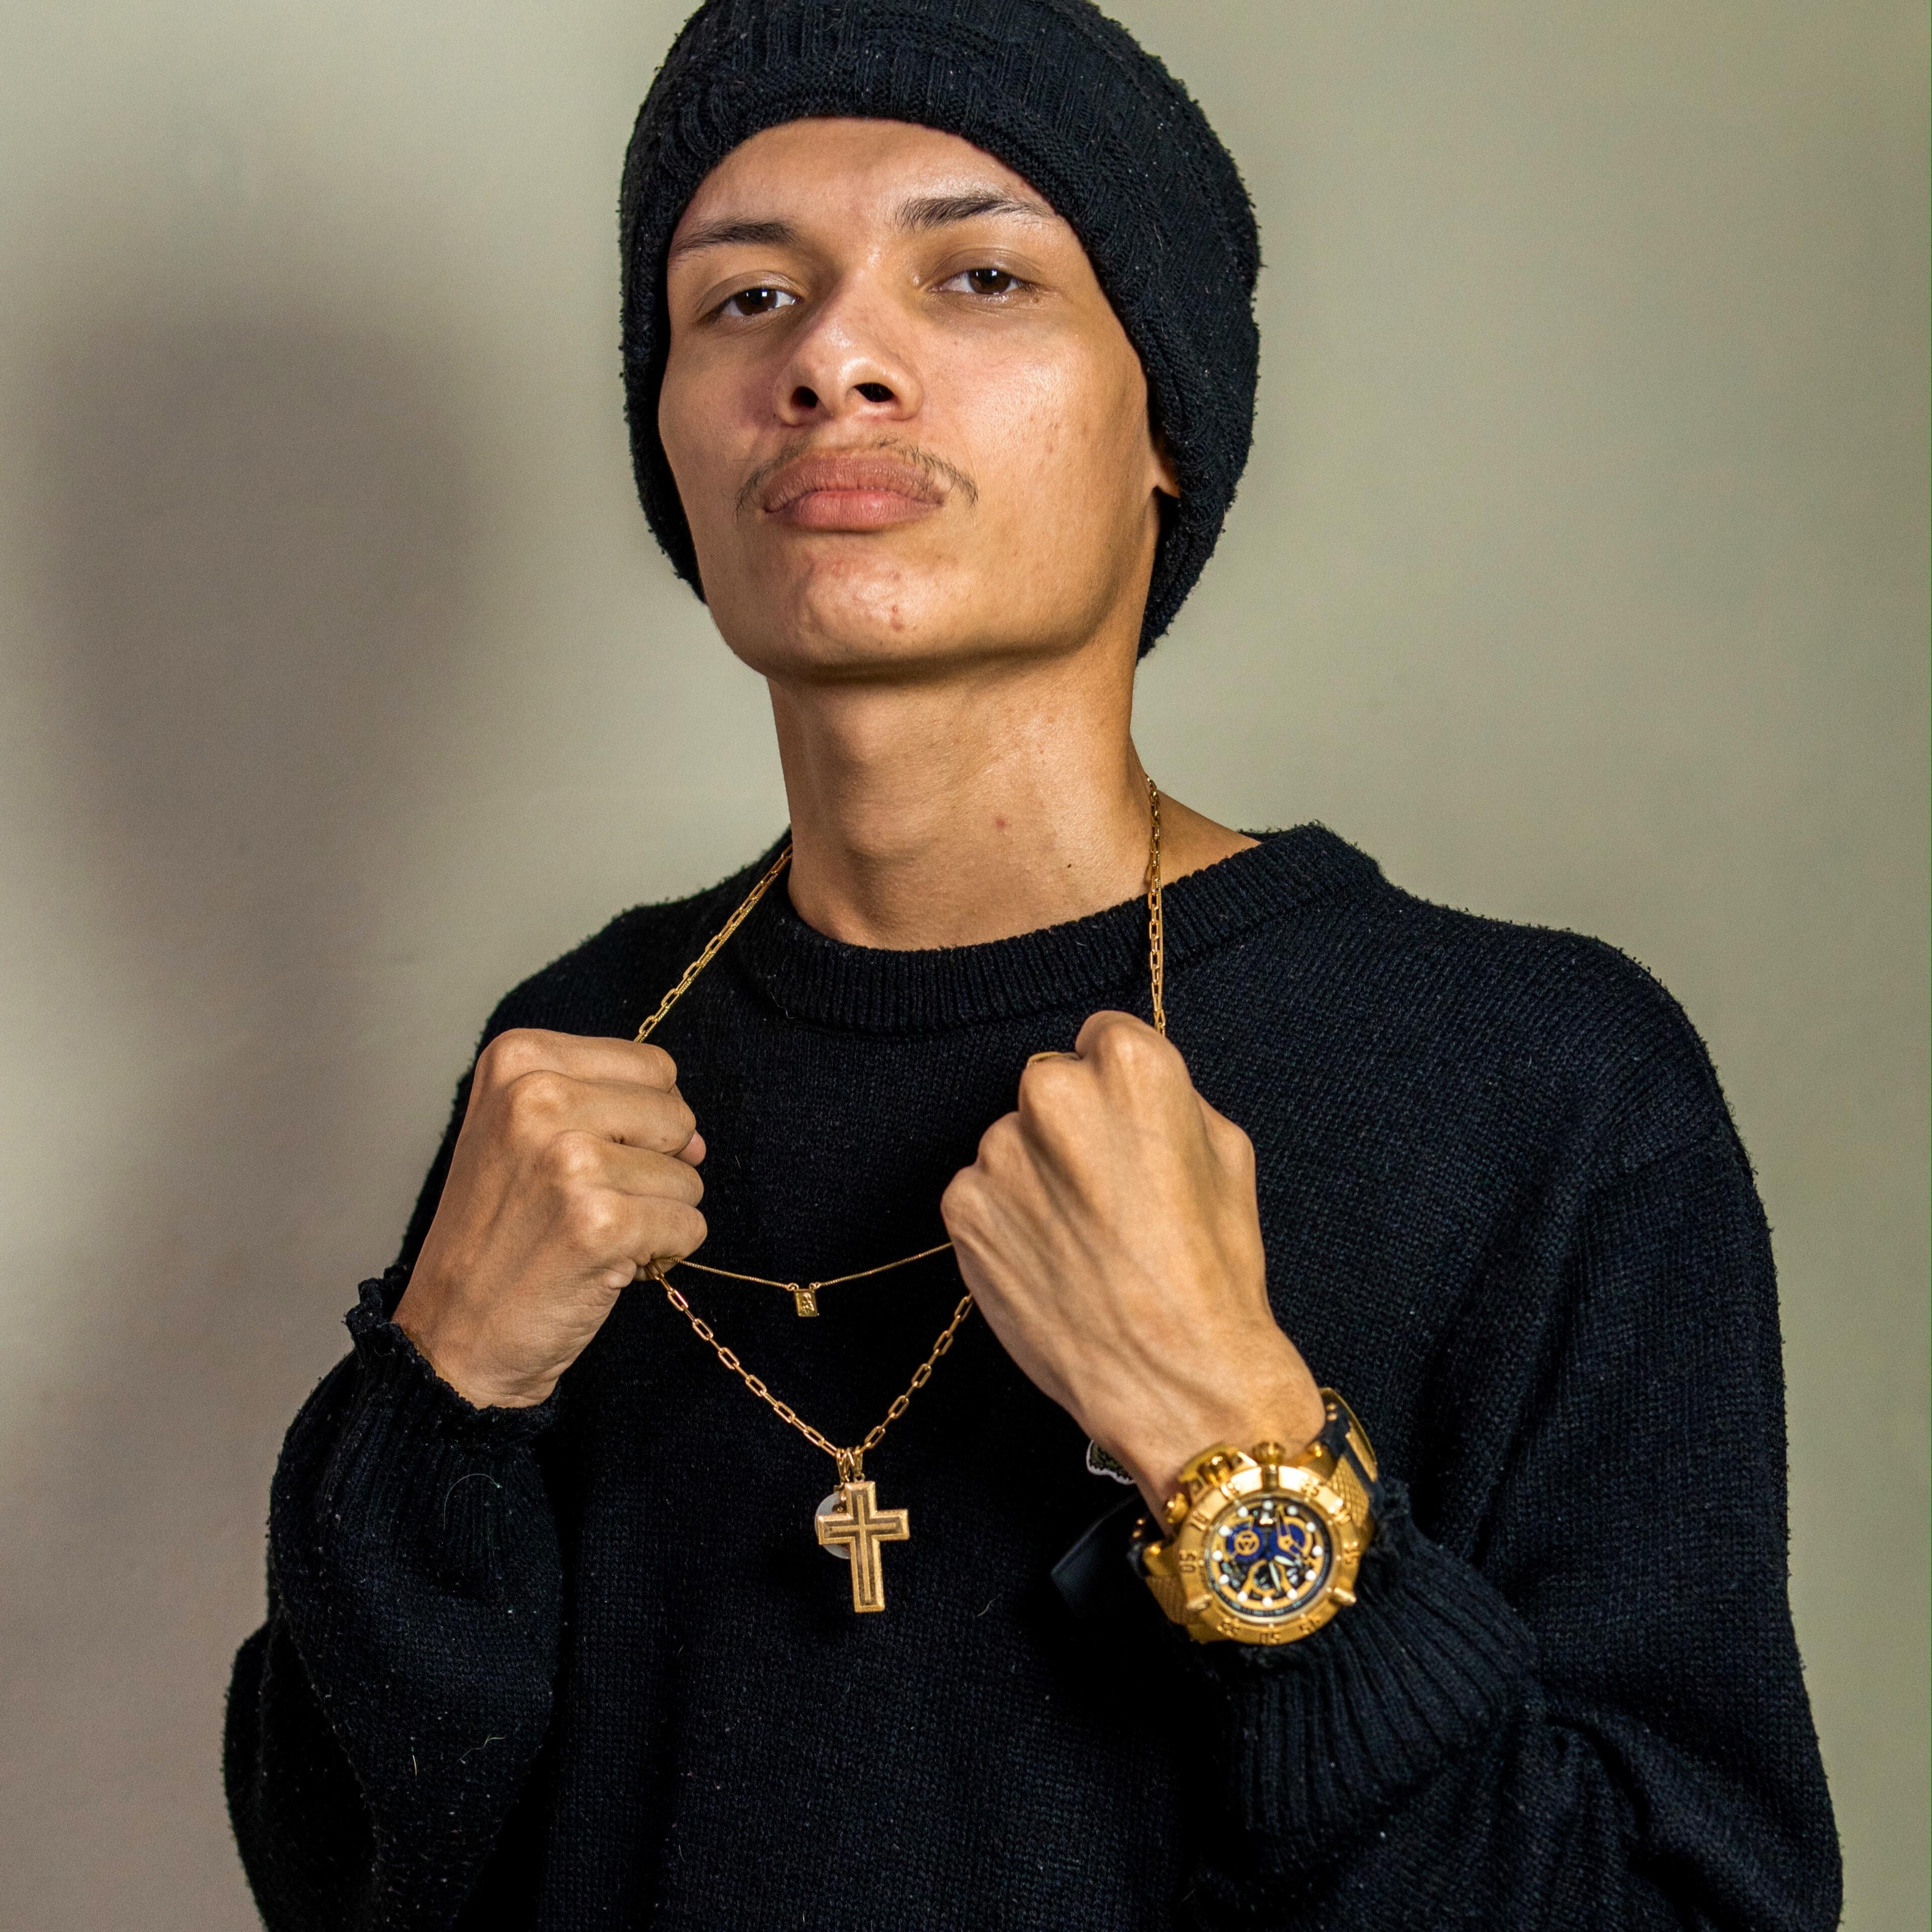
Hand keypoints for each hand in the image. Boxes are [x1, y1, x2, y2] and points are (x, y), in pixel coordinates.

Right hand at [394, 1029, 707, 1407]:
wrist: (452, 1333)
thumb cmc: (498, 1233)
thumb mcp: (523, 1134)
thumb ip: (610, 1109)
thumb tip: (696, 1139)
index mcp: (519, 1061)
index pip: (652, 1066)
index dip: (644, 1120)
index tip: (590, 1157)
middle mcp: (537, 1097)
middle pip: (675, 1115)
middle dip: (655, 1166)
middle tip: (590, 1203)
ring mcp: (568, 1160)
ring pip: (687, 1175)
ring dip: (656, 1214)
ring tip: (590, 1235)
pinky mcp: (598, 1222)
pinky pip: (690, 1225)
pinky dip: (664, 1252)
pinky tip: (608, 1265)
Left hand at [940, 1011, 1322, 1510]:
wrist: (1179, 1381)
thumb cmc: (1215, 1269)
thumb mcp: (1228, 1154)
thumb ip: (1169, 1099)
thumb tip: (1126, 1085)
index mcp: (1128, 1065)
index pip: (1101, 1036)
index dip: (1117, 1086)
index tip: (1128, 1127)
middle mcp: (1053, 1093)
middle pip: (1051, 1084)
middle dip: (1072, 1125)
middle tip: (1108, 1192)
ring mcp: (1000, 1152)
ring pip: (1013, 1142)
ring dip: (1037, 1175)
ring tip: (1083, 1238)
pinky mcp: (964, 1208)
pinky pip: (982, 1193)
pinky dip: (1007, 1220)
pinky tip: (1051, 1261)